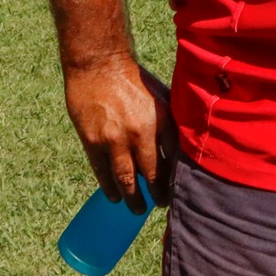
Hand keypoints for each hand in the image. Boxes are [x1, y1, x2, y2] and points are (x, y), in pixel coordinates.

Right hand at [63, 58, 174, 209]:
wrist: (99, 65)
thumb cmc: (136, 79)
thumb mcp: (163, 97)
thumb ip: (171, 121)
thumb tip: (182, 144)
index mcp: (162, 120)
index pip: (173, 158)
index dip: (175, 177)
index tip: (179, 190)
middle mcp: (140, 133)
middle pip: (151, 172)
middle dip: (157, 192)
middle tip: (161, 205)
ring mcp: (114, 139)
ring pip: (124, 176)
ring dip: (132, 196)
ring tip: (137, 209)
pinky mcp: (92, 140)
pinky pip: (101, 170)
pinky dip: (108, 186)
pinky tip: (114, 197)